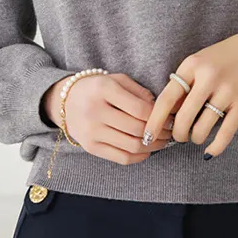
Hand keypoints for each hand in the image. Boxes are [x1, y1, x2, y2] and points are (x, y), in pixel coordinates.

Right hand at [51, 72, 174, 164]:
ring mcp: (91, 131)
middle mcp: (95, 111)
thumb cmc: (98, 88)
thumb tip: (160, 108)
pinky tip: (147, 150)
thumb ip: (139, 91)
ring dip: (153, 146)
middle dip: (160, 132)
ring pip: (131, 145)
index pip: (139, 108)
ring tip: (162, 141)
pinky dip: (139, 156)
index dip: (159, 115)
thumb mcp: (116, 80)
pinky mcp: (90, 147)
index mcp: (103, 89)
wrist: (66, 100)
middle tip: (171, 131)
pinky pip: (121, 158)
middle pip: (137, 128)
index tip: (171, 117)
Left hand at [142, 26, 237, 157]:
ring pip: (202, 128)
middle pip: (183, 118)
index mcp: (192, 65)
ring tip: (195, 136)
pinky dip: (214, 147)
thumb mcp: (199, 61)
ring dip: (194, 138)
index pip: (166, 98)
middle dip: (177, 134)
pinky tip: (208, 152)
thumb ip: (183, 84)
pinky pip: (225, 133)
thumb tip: (166, 116)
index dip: (154, 121)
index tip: (147, 136)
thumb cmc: (223, 57)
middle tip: (178, 136)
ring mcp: (227, 90)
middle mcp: (209, 77)